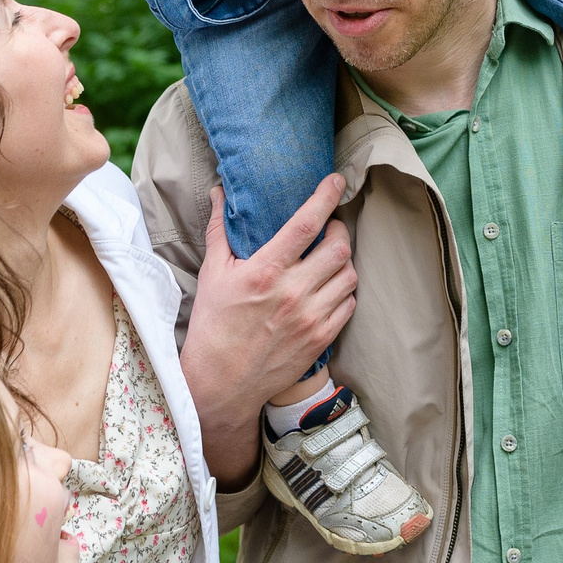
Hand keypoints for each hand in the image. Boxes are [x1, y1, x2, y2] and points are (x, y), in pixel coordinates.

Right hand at [179, 176, 357, 484]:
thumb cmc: (214, 324)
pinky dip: (345, 291)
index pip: (306, 224)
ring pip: (349, 275)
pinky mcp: (321, 340)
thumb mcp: (213, 273)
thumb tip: (218, 192)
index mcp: (265, 271)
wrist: (221, 381)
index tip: (337, 180)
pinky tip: (330, 288)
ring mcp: (310, 318)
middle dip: (340, 229)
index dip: (325, 197)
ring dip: (344, 261)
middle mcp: (292, 292)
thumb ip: (219, 229)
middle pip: (339, 247)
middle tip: (331, 227)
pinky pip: (349, 305)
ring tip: (331, 258)